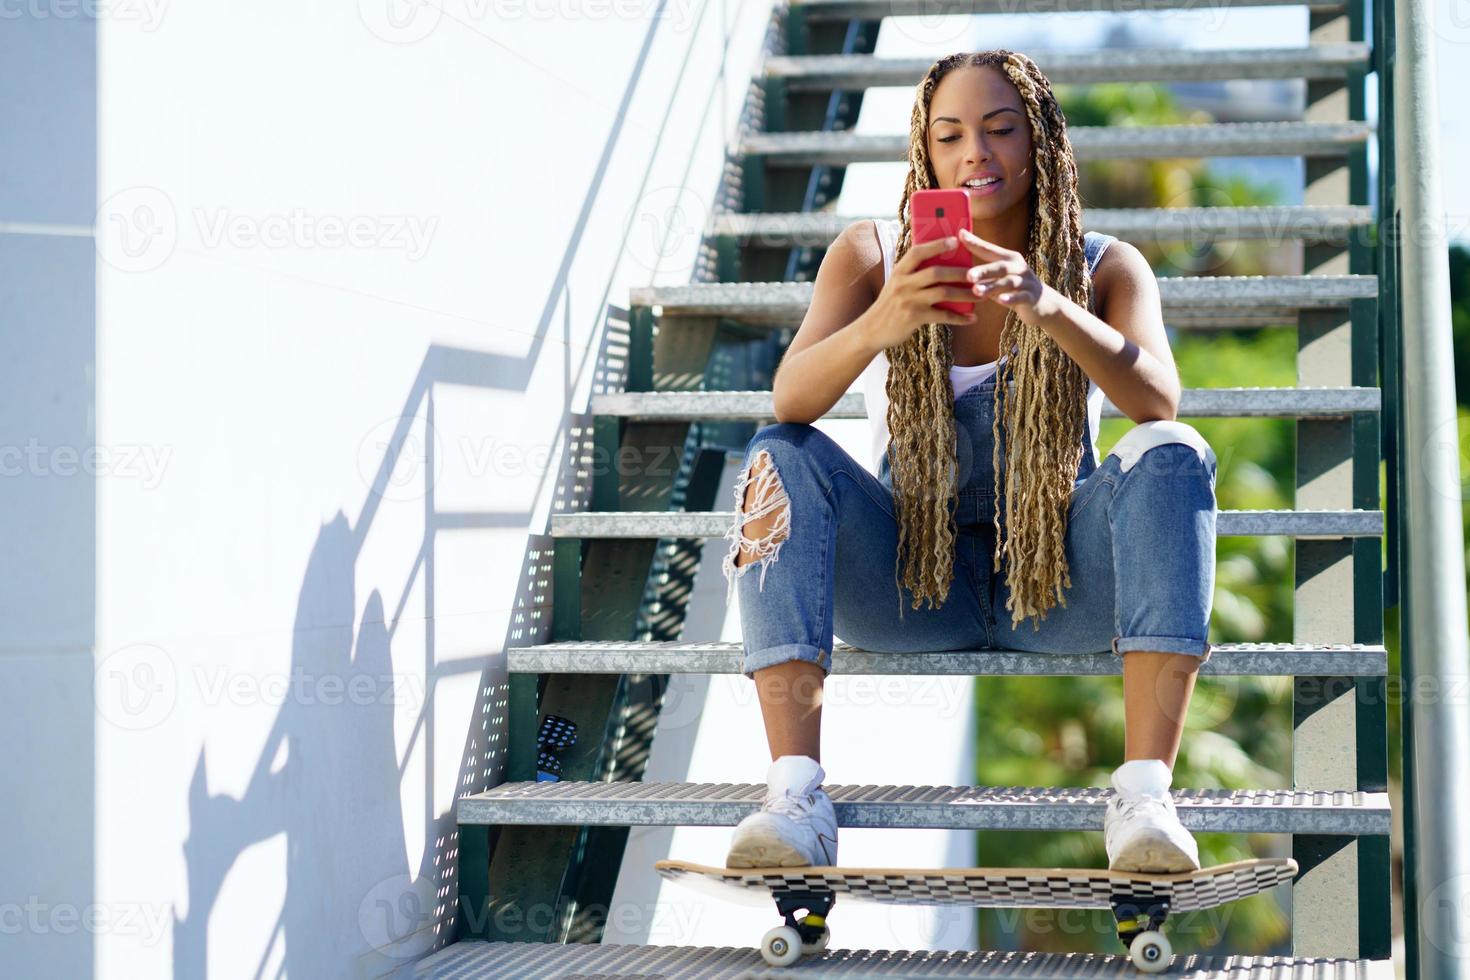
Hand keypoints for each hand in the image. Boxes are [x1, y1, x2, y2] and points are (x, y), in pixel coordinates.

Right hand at [859, 234, 979, 352]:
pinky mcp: (914, 317)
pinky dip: (959, 318)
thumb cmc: (889, 306)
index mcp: (899, 271)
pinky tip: (971, 319)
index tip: (955, 240)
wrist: (871, 331)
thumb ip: (913, 274)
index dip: (937, 245)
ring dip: (965, 294)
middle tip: (977, 274)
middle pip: (936, 272)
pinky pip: (942, 316)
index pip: (918, 252)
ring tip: (981, 295)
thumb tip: (940, 263)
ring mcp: (909, 300)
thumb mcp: (896, 285)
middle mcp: (903, 283)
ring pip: (943, 293)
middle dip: (960, 272)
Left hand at [958, 228, 1057, 325]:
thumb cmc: (1012, 288)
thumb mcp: (999, 277)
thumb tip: (955, 267)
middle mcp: (1018, 267)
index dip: (975, 242)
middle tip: (968, 275)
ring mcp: (1026, 282)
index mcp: (1008, 258)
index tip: (960, 234)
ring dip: (992, 286)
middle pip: (999, 266)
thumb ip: (983, 272)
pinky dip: (1011, 298)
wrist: (1043, 303)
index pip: (989, 249)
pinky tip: (1001, 301)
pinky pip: (1021, 297)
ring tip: (977, 291)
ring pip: (1008, 283)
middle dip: (983, 270)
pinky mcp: (1031, 297)